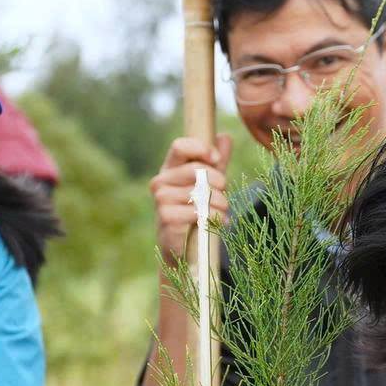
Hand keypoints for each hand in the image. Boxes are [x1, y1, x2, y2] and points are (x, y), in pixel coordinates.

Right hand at [149, 134, 232, 262]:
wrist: (184, 248)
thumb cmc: (196, 210)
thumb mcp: (209, 183)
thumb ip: (217, 161)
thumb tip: (225, 136)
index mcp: (170, 168)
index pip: (180, 146)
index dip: (201, 149)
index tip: (216, 159)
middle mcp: (161, 181)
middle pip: (197, 169)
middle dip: (219, 181)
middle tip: (224, 193)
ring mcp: (161, 199)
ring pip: (201, 192)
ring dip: (221, 203)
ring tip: (223, 210)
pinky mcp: (166, 217)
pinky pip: (199, 211)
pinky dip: (216, 217)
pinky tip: (219, 222)